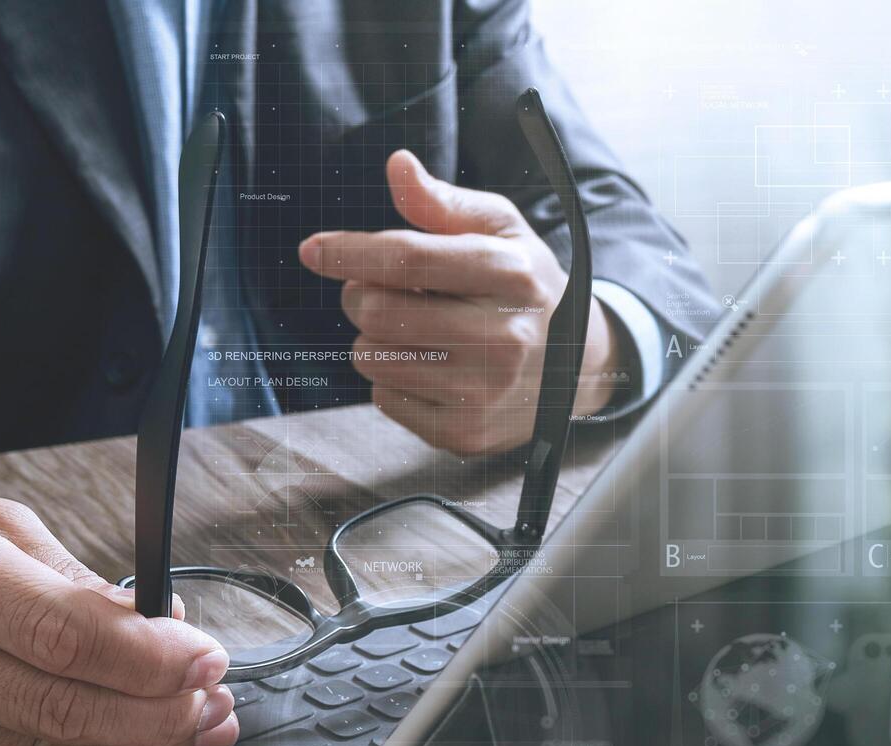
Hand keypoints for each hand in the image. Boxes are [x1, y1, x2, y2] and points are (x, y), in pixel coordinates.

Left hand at [299, 149, 623, 454]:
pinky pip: (384, 399)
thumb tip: (398, 166)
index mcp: (511, 275)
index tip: (313, 250)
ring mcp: (484, 392)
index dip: (350, 252)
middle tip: (381, 292)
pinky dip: (393, 380)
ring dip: (377, 339)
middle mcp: (503, 337)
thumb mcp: (500, 232)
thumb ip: (444, 203)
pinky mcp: (464, 433)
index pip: (409, 259)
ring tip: (417, 331)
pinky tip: (431, 368)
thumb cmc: (525, 286)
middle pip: (379, 312)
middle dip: (362, 297)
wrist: (577, 368)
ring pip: (372, 358)